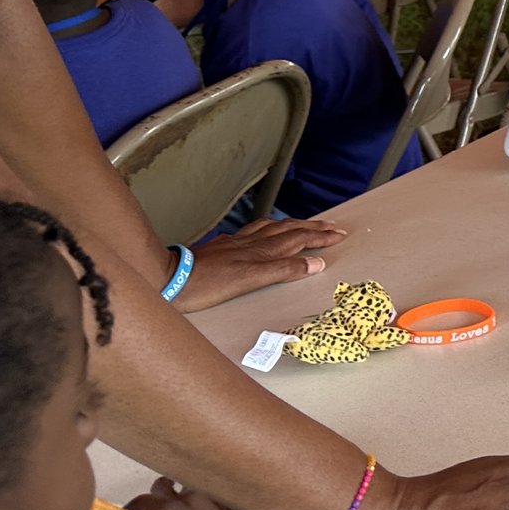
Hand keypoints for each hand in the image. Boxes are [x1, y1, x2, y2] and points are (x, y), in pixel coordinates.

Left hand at [172, 218, 345, 311]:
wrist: (169, 279)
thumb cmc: (207, 286)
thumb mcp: (250, 281)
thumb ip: (283, 271)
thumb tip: (316, 263)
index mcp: (262, 251)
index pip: (299, 239)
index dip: (320, 237)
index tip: (340, 234)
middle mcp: (252, 243)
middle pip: (289, 230)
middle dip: (313, 227)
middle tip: (332, 225)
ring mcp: (236, 244)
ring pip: (271, 228)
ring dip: (292, 225)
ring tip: (304, 223)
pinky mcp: (222, 248)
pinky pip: (252, 232)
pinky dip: (266, 229)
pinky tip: (261, 232)